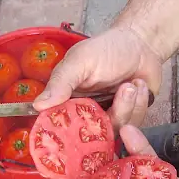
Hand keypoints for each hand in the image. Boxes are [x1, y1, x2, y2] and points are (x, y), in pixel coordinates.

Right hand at [33, 27, 163, 128]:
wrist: (140, 44)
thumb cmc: (107, 49)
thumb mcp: (80, 61)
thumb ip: (62, 82)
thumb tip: (38, 105)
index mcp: (67, 101)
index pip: (61, 125)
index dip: (70, 130)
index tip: (88, 118)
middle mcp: (85, 114)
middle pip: (94, 134)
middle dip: (114, 112)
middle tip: (125, 88)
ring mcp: (107, 118)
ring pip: (116, 129)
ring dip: (129, 104)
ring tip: (133, 83)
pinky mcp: (127, 119)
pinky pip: (133, 124)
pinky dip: (140, 104)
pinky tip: (140, 84)